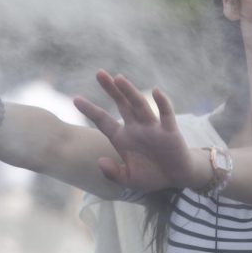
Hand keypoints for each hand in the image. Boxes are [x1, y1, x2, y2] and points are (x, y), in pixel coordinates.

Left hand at [74, 71, 193, 191]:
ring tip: (118, 78)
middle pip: (121, 104)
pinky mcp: (169, 131)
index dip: (90, 109)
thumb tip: (100, 161)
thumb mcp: (128, 179)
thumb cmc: (151, 176)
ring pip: (139, 105)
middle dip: (111, 89)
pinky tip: (156, 91)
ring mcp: (152, 128)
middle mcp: (135, 128)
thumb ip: (113, 173)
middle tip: (99, 73)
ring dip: (129, 92)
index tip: (75, 98)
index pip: (103, 120)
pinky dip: (162, 103)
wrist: (176, 179)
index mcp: (122, 137)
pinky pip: (166, 115)